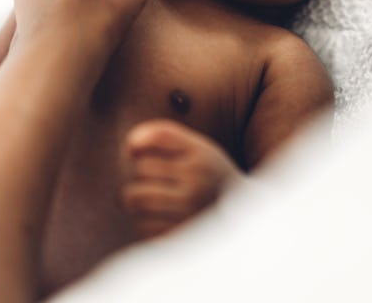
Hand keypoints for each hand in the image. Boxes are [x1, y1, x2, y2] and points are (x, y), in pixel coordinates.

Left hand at [120, 119, 243, 238]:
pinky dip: (146, 222)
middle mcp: (197, 181)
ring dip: (137, 199)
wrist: (243, 222)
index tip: (135, 150)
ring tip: (155, 201)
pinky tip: (164, 220)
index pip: (158, 136)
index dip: (138, 140)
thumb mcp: (200, 151)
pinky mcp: (177, 235)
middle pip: (141, 168)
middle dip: (141, 174)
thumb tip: (129, 146)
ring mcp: (187, 210)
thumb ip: (166, 137)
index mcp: (203, 156)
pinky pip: (141, 225)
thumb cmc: (211, 179)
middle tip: (156, 181)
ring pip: (134, 198)